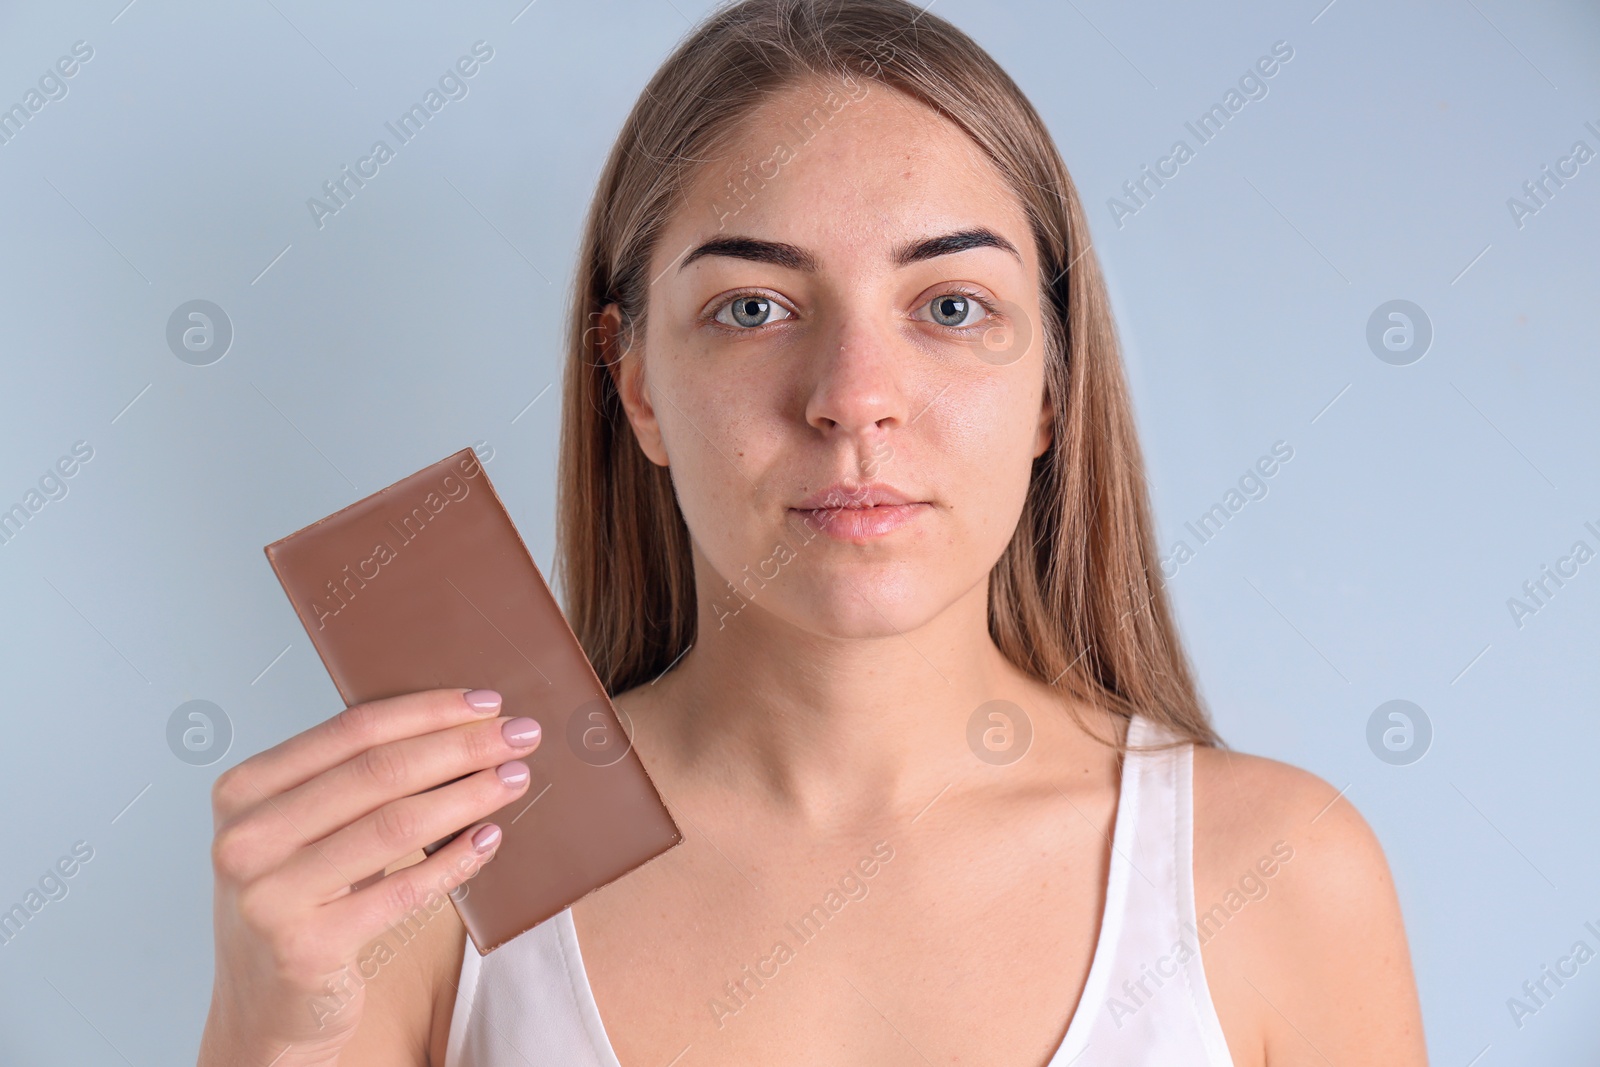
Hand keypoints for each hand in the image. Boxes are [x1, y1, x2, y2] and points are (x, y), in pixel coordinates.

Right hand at [197, 688, 538, 1065]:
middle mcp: (246, 838)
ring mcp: (270, 895)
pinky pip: (402, 891)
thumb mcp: (301, 832)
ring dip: (468, 795)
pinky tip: (489, 840)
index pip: (352, 729)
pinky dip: (455, 861)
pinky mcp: (305, 947)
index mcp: (244, 790)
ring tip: (515, 779)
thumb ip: (351, 782)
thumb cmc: (298, 903)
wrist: (263, 1007)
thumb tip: (459, 727)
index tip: (487, 702)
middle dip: (462, 746)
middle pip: (379, 771)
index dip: (428, 711)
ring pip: (395, 824)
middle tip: (520, 735)